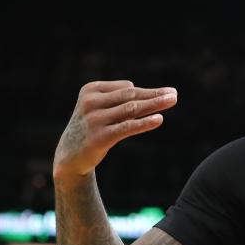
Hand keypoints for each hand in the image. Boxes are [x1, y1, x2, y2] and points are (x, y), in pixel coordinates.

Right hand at [53, 80, 177, 177]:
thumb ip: (120, 101)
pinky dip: (144, 123)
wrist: (70, 155)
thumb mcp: (100, 109)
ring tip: (172, 101)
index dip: (148, 92)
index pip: (126, 88)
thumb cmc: (91, 128)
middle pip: (130, 96)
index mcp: (90, 90)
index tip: (166, 93)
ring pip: (131, 109)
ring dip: (154, 104)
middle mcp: (91, 102)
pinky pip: (127, 128)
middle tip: (174, 94)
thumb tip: (148, 93)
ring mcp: (94, 120)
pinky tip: (159, 119)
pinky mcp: (100, 137)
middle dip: (154, 95)